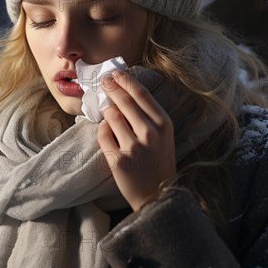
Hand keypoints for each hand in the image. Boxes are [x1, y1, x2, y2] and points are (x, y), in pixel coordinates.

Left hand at [97, 69, 175, 211]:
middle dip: (110, 87)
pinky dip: (103, 130)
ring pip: (111, 116)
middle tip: (103, 81)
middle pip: (123, 101)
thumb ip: (148, 115)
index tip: (114, 73)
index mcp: (164, 124)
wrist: (157, 194)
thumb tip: (124, 91)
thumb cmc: (159, 160)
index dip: (125, 80)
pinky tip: (107, 131)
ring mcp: (134, 147)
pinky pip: (103, 135)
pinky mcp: (118, 160)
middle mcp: (150, 133)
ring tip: (107, 109)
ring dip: (106, 110)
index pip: (141, 94)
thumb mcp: (163, 135)